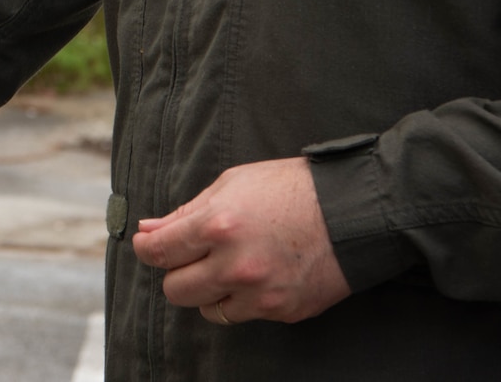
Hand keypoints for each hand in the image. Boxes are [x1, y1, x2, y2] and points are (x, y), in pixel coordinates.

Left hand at [131, 157, 350, 325]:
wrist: (354, 212)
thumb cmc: (290, 189)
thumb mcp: (232, 184)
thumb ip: (186, 212)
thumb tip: (148, 230)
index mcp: (218, 225)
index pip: (158, 252)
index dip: (146, 248)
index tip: (149, 244)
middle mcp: (235, 265)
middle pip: (176, 290)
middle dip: (177, 272)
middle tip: (193, 255)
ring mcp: (260, 295)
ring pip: (207, 309)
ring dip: (210, 290)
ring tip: (230, 265)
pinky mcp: (282, 312)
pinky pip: (243, 315)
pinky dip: (242, 299)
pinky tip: (259, 274)